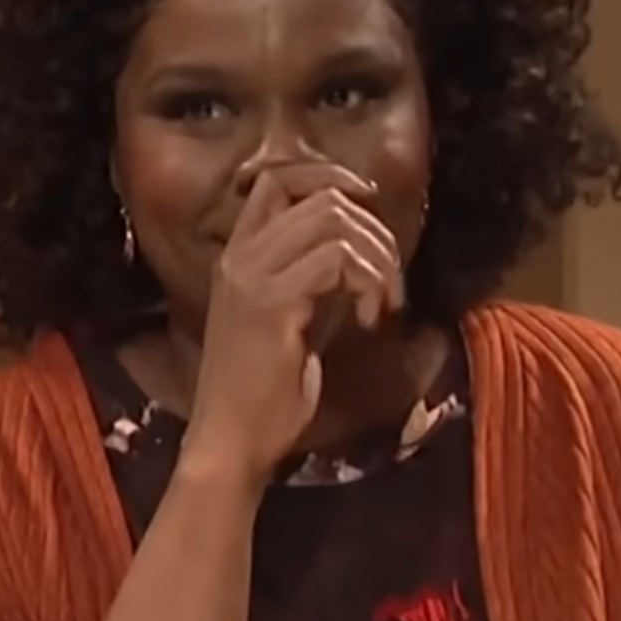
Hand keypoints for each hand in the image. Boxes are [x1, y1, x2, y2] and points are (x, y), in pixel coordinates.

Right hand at [180, 164, 404, 490]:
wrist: (232, 442)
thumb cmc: (264, 394)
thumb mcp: (294, 321)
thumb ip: (316, 281)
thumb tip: (362, 252)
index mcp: (238, 256)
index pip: (278, 179)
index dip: (331, 181)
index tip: (368, 219)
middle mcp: (240, 256)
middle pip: (319, 196)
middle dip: (373, 231)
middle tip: (389, 281)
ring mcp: (252, 277)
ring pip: (333, 220)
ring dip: (377, 257)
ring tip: (383, 302)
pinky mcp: (271, 304)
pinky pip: (336, 260)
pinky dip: (369, 282)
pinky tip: (371, 318)